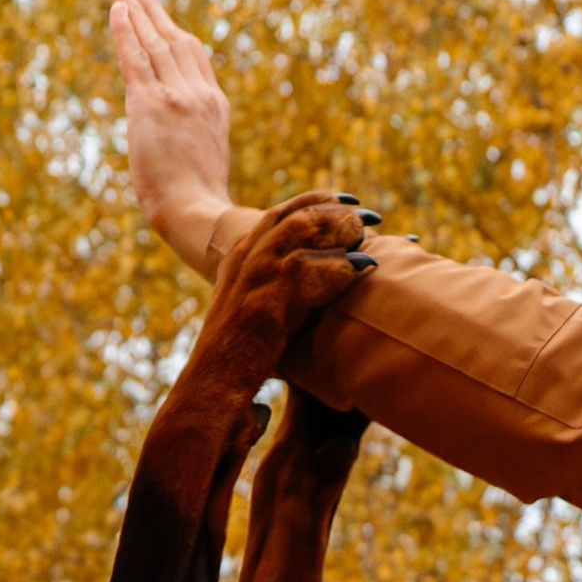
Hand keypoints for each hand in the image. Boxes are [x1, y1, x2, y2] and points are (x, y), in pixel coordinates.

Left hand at [110, 0, 235, 275]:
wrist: (198, 213)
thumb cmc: (199, 203)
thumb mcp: (204, 161)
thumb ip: (193, 138)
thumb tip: (178, 145)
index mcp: (214, 105)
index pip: (193, 56)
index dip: (173, 30)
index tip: (160, 14)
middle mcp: (197, 93)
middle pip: (172, 38)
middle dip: (151, 7)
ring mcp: (175, 96)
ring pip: (152, 41)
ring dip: (135, 8)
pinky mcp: (151, 105)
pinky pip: (135, 58)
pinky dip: (125, 30)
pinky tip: (117, 8)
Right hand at [193, 195, 375, 393]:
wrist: (213, 381)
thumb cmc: (235, 355)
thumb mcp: (248, 308)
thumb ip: (270, 287)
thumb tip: (304, 284)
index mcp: (240, 255)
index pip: (282, 212)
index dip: (317, 201)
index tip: (347, 200)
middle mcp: (248, 256)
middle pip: (299, 216)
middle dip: (338, 212)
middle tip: (369, 218)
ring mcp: (258, 273)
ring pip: (308, 231)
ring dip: (342, 233)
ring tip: (368, 240)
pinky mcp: (272, 297)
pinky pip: (317, 268)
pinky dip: (345, 267)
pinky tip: (366, 269)